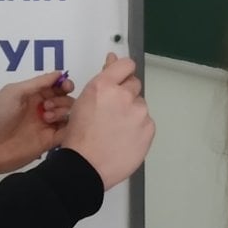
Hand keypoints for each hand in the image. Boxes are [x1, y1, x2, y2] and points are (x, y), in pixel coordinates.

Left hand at [0, 72, 76, 175]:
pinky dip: (69, 127)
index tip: (66, 87)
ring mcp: (47, 125)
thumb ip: (38, 83)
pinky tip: (57, 126)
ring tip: (46, 118)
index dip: (65, 85)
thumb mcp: (14, 92)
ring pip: (69, 114)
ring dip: (63, 112)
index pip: (57, 86)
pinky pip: (68, 132)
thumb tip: (59, 74)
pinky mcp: (50, 141)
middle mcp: (43, 109)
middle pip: (66, 100)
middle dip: (62, 99)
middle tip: (46, 106)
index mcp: (34, 95)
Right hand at [60, 53, 155, 190]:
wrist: (85, 167)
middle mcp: (124, 95)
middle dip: (125, 94)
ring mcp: (140, 112)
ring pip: (140, 106)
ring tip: (115, 131)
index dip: (123, 72)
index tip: (120, 79)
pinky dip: (137, 129)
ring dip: (131, 113)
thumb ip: (103, 79)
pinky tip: (123, 139)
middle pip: (134, 85)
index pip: (126, 64)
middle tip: (112, 113)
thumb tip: (113, 60)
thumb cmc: (78, 136)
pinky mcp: (149, 128)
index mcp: (104, 86)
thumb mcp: (82, 102)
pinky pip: (146, 123)